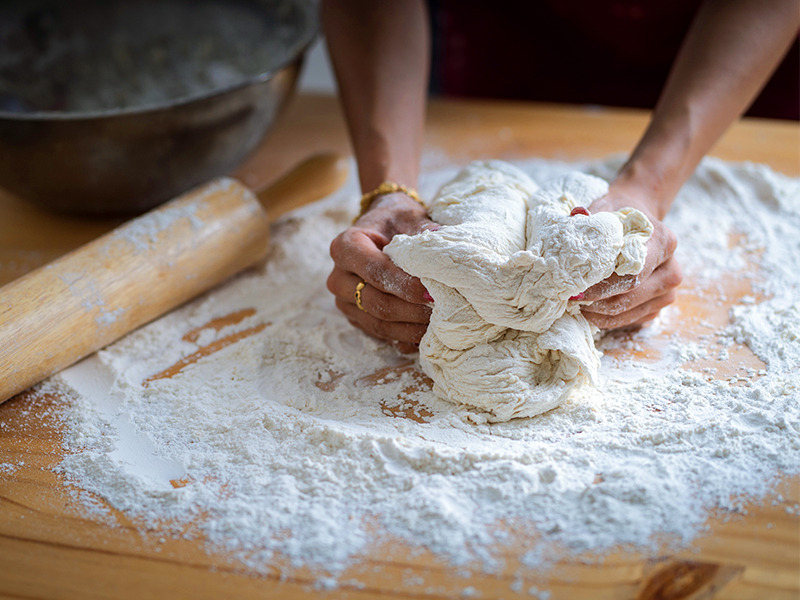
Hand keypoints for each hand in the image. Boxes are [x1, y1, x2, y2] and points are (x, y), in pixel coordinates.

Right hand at [327, 193, 435, 352]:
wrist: (382, 228)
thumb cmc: (395, 220)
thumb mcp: (408, 216)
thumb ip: (422, 228)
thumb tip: (442, 238)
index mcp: (345, 247)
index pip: (375, 271)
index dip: (404, 285)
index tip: (431, 292)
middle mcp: (338, 277)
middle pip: (375, 302)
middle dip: (411, 310)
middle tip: (441, 312)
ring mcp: (345, 301)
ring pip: (378, 323)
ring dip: (410, 328)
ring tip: (439, 327)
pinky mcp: (356, 317)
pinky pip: (381, 334)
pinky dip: (405, 338)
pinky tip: (427, 335)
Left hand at [579, 188, 682, 329]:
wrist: (638, 225)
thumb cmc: (619, 217)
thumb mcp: (606, 209)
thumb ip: (591, 217)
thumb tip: (576, 217)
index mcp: (663, 242)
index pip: (632, 273)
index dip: (602, 286)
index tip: (575, 290)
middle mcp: (672, 269)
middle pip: (631, 296)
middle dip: (596, 302)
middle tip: (569, 302)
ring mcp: (668, 291)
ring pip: (630, 313)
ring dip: (599, 314)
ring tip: (574, 307)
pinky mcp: (659, 306)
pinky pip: (631, 321)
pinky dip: (607, 319)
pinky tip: (588, 311)